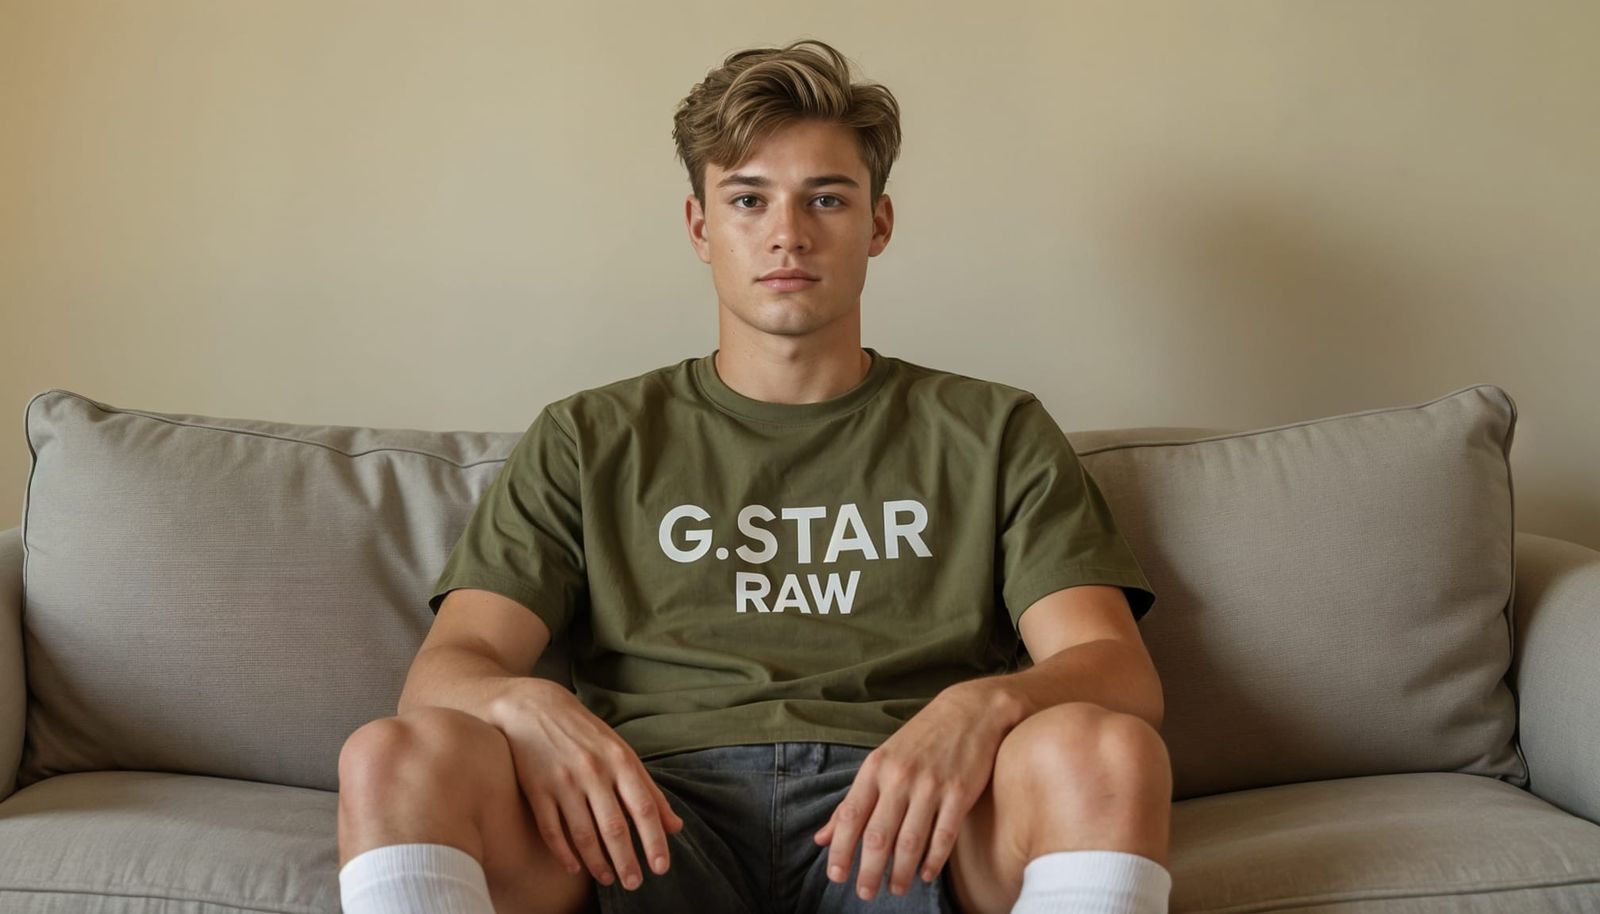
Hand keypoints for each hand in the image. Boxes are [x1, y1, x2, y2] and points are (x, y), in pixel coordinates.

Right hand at [491, 679, 684, 891]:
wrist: (533, 707)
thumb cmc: (585, 733)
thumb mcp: (621, 752)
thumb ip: (648, 789)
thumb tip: (675, 826)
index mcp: (619, 761)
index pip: (643, 807)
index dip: (654, 840)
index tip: (662, 867)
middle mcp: (592, 772)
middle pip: (614, 826)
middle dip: (627, 860)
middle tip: (634, 884)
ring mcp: (562, 781)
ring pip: (583, 833)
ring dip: (598, 862)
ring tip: (609, 879)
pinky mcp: (536, 789)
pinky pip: (551, 830)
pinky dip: (564, 853)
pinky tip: (575, 868)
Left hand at [812, 684, 1007, 899]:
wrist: (970, 711)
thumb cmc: (920, 739)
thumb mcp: (882, 762)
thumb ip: (853, 801)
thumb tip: (822, 838)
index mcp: (876, 768)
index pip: (851, 816)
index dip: (841, 850)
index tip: (835, 876)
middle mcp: (900, 777)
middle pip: (878, 835)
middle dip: (868, 870)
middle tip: (864, 894)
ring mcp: (931, 786)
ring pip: (910, 841)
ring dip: (900, 872)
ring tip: (896, 890)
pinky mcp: (960, 793)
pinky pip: (943, 835)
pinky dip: (933, 860)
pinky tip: (925, 874)